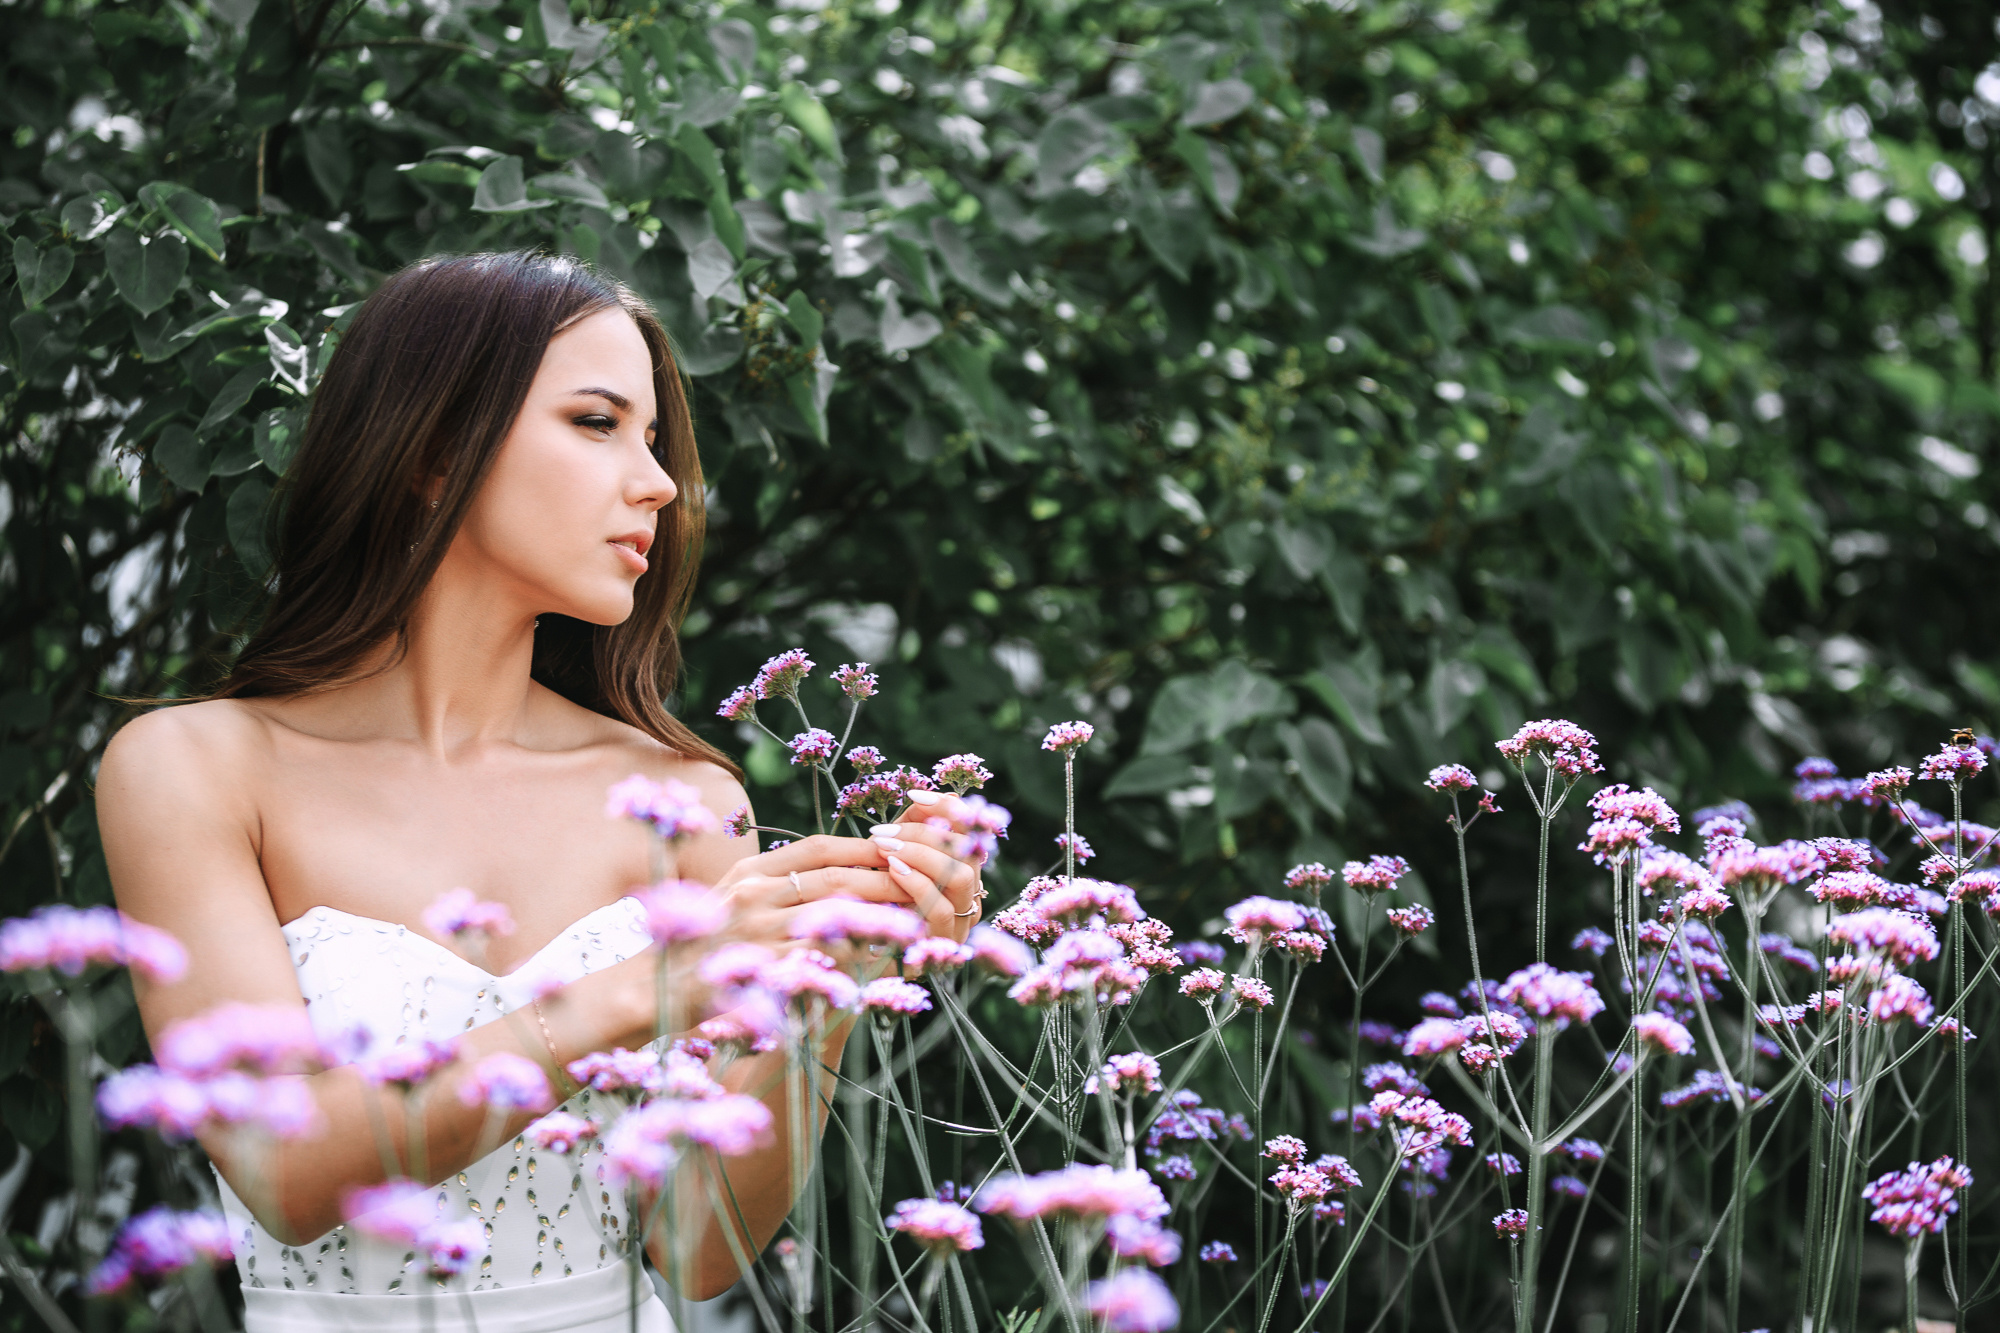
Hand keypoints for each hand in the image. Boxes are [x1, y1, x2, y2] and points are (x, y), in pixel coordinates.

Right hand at [706, 835, 912, 950]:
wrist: (657, 988)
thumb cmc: (698, 946)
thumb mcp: (730, 900)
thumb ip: (773, 885)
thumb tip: (832, 873)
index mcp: (748, 871)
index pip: (816, 847)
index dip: (860, 846)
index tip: (894, 848)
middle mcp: (752, 893)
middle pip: (834, 877)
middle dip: (882, 879)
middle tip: (917, 884)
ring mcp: (757, 931)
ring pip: (835, 915)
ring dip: (876, 918)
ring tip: (907, 922)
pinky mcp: (763, 969)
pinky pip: (820, 957)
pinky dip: (851, 956)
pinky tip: (874, 960)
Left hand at [867, 790, 985, 943]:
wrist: (851, 949)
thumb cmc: (873, 898)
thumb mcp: (891, 858)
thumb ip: (910, 830)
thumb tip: (930, 797)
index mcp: (961, 871)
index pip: (972, 830)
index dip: (948, 808)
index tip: (914, 795)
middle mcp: (969, 896)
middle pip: (968, 850)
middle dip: (925, 832)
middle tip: (884, 831)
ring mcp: (961, 923)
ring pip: (961, 876)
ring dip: (921, 855)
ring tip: (885, 848)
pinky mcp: (944, 945)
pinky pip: (942, 909)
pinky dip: (918, 884)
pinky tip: (893, 871)